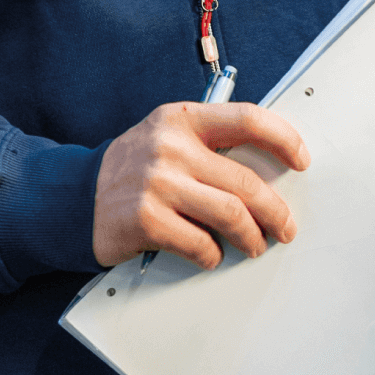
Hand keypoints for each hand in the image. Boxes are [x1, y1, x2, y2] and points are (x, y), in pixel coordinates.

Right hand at [93, 101, 309, 269]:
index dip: (283, 139)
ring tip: (255, 244)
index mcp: (182, 119)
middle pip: (245, 181)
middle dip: (274, 210)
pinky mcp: (147, 221)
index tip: (301, 159)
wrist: (73, 196)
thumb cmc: (131, 168)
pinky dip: (213, 255)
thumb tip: (268, 169)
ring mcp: (158, 184)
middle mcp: (171, 147)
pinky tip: (211, 254)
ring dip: (251, 237)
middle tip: (285, 226)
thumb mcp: (166, 137)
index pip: (247, 119)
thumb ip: (209, 143)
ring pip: (230, 215)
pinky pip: (200, 244)